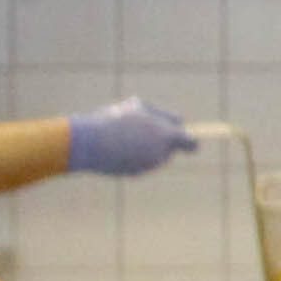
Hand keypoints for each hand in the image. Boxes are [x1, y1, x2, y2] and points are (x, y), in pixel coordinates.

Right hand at [64, 96, 199, 176]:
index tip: (182, 137)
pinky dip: (131, 154)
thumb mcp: (137, 107)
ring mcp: (147, 166)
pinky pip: (138, 161)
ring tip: (122, 134)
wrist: (89, 143)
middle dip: (159, 138)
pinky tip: (115, 146)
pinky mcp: (134, 173)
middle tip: (138, 127)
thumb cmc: (114, 120)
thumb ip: (159, 114)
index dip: (186, 139)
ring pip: (152, 153)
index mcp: (167, 136)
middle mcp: (161, 154)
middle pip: (169, 148)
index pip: (190, 143)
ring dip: (142, 145)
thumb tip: (178, 121)